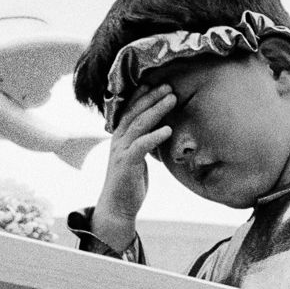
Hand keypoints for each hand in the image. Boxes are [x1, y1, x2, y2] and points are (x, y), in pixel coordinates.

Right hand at [93, 84, 177, 248]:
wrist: (117, 207)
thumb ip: (146, 143)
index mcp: (120, 137)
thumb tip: (162, 131)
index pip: (130, 110)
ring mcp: (121, 151)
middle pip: (135, 112)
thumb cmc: (130, 182)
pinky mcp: (127, 164)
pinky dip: (155, 136)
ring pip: (139, 124)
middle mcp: (118, 140)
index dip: (142, 95)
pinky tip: (168, 130)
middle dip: (152, 97)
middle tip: (169, 86)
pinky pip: (141, 146)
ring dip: (156, 110)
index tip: (156, 82)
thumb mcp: (139, 158)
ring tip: (172, 99)